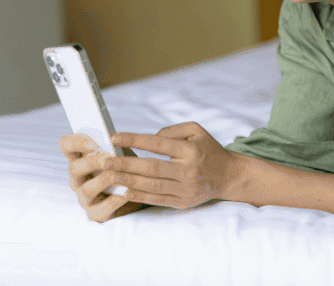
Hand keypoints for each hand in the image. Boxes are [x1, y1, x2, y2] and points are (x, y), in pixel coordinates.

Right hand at [59, 134, 145, 222]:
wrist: (139, 194)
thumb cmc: (126, 169)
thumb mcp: (121, 154)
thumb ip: (115, 146)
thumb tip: (114, 139)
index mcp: (81, 159)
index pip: (66, 145)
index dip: (75, 142)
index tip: (93, 142)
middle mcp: (78, 179)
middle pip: (74, 168)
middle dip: (91, 162)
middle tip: (107, 157)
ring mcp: (84, 198)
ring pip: (86, 190)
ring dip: (103, 180)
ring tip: (118, 174)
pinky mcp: (95, 213)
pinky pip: (101, 209)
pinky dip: (114, 201)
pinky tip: (125, 194)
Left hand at [103, 122, 238, 209]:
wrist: (228, 176)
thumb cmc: (208, 150)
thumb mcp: (196, 131)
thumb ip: (172, 130)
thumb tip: (148, 137)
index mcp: (191, 150)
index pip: (158, 143)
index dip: (135, 139)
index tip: (114, 137)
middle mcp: (188, 170)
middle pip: (152, 167)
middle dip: (126, 164)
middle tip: (105, 161)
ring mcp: (186, 188)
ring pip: (152, 185)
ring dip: (128, 180)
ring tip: (109, 176)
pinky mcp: (183, 202)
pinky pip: (158, 199)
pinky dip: (140, 196)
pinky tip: (124, 191)